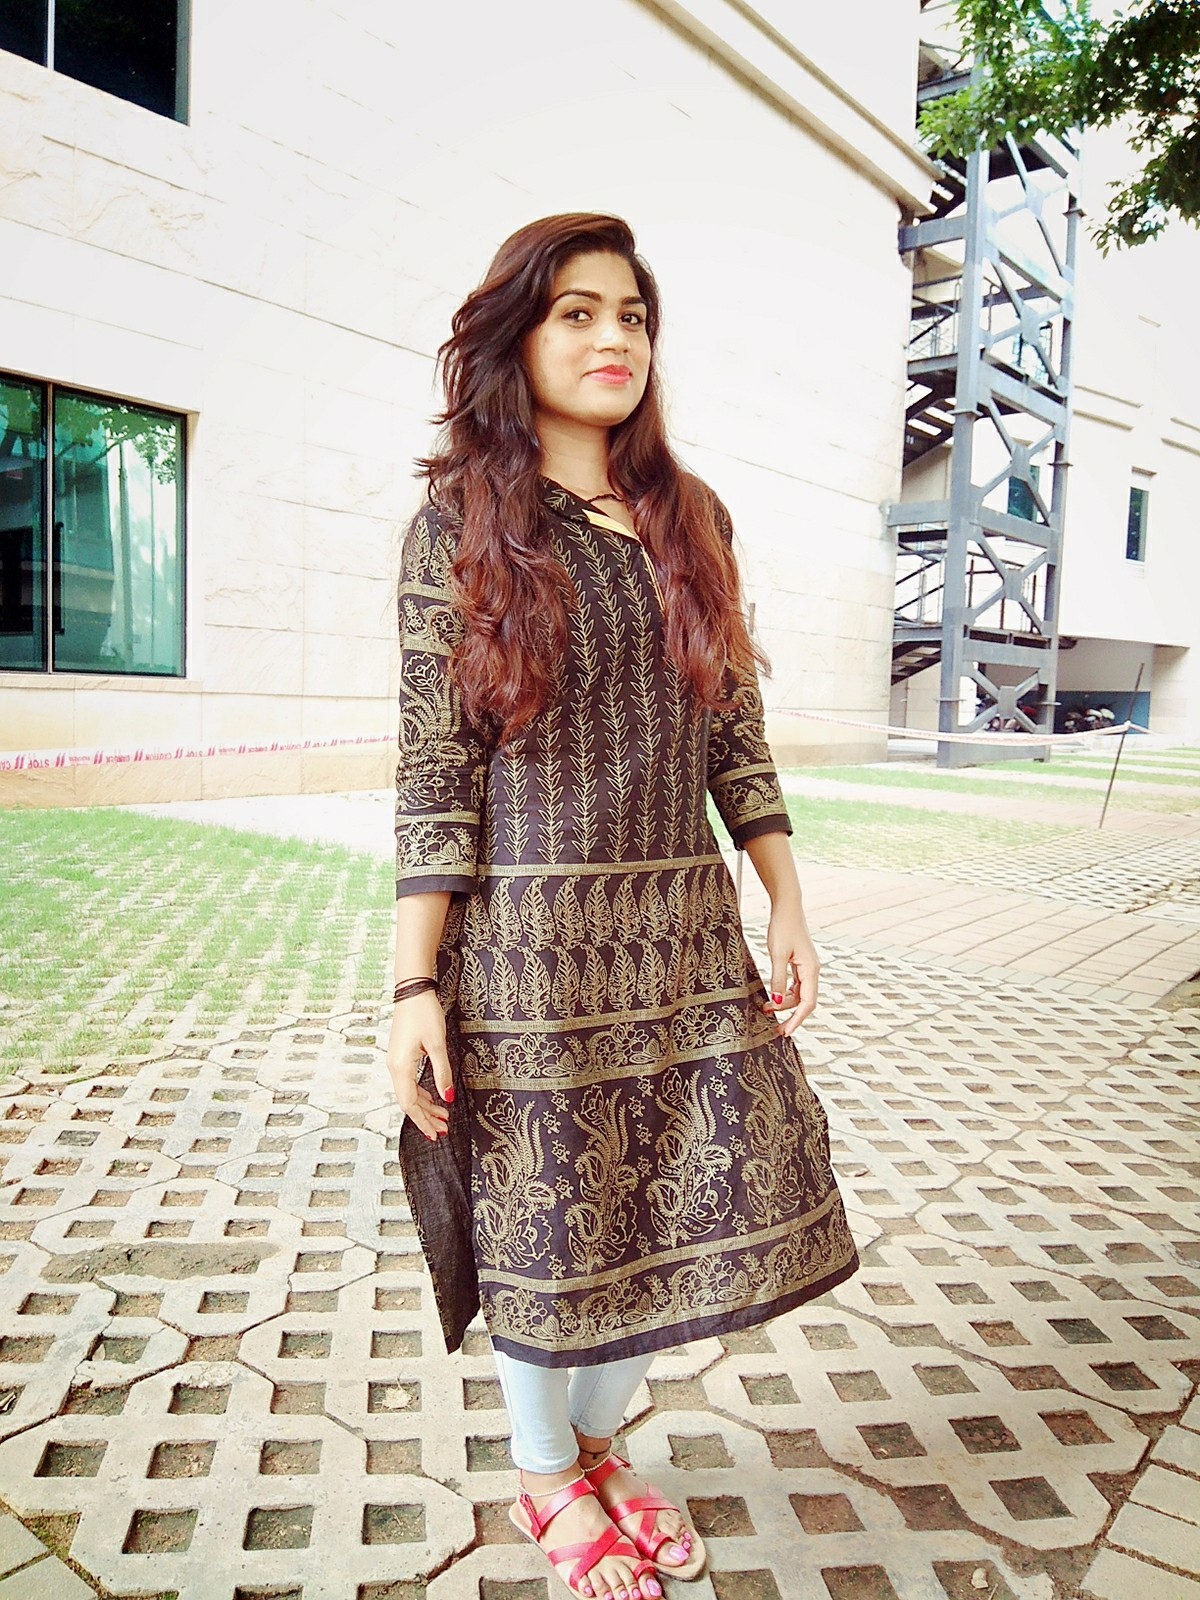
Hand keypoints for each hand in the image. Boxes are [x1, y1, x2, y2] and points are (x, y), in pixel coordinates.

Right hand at [386, 992, 453, 1140]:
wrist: (412, 992)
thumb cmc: (424, 1014)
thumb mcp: (438, 1044)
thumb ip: (443, 1073)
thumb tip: (448, 1098)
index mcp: (401, 1067)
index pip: (409, 1104)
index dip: (422, 1121)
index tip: (435, 1134)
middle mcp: (394, 1067)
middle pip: (408, 1101)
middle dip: (425, 1117)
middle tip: (443, 1129)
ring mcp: (396, 1062)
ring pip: (409, 1092)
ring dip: (425, 1106)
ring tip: (442, 1116)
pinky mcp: (401, 1056)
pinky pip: (409, 1082)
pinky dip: (421, 1093)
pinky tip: (433, 1097)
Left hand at [760, 907, 819, 1032]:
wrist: (787, 907)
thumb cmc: (783, 927)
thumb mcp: (777, 955)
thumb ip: (777, 979)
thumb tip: (776, 1002)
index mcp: (811, 970)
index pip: (808, 1003)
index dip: (797, 1019)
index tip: (786, 1032)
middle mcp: (812, 970)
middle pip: (804, 1001)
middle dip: (790, 1014)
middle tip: (775, 1026)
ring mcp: (806, 967)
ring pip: (799, 994)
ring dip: (784, 1003)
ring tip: (767, 1008)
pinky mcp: (799, 963)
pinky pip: (795, 984)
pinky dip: (784, 993)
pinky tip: (773, 996)